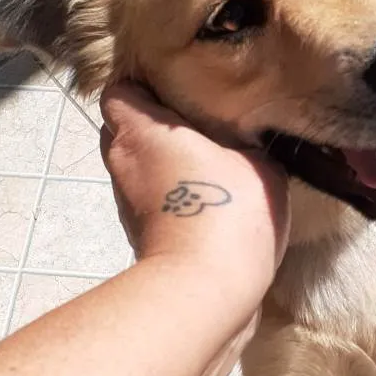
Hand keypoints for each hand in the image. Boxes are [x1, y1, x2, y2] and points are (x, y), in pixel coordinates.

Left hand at [100, 81, 289, 293]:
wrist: (206, 289)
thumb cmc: (227, 210)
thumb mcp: (257, 162)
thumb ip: (243, 142)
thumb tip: (245, 142)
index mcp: (139, 130)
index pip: (119, 92)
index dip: (143, 86)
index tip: (176, 90)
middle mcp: (121, 162)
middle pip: (124, 130)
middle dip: (153, 126)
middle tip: (195, 124)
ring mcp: (125, 203)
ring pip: (136, 168)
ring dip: (162, 164)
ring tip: (204, 163)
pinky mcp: (137, 235)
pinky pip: (151, 201)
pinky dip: (169, 196)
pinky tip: (205, 201)